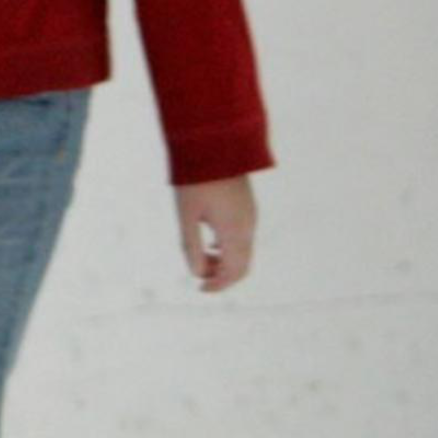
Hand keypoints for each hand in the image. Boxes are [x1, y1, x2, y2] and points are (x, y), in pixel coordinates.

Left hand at [175, 176, 256, 292]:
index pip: (234, 271)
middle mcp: (248, 226)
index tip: (201, 289)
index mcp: (235, 231)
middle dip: (222, 276)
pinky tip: (210, 244)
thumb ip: (191, 246)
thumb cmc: (196, 181)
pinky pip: (243, 238)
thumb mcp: (186, 216)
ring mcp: (251, 217)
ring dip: (224, 262)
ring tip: (201, 259)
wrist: (215, 148)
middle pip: (242, 265)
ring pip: (244, 252)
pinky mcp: (248, 209)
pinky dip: (228, 249)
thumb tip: (197, 273)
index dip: (218, 285)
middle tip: (200, 279)